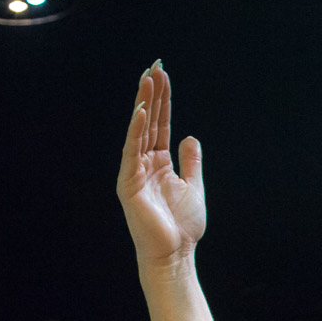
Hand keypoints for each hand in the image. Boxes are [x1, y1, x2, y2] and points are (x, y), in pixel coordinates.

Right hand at [118, 61, 206, 267]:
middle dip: (151, 94)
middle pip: (148, 121)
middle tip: (155, 66)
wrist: (174, 254)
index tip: (163, 75)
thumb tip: (190, 137)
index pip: (160, 124)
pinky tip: (140, 112)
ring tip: (147, 79)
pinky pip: (132, 152)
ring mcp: (134, 171)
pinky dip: (135, 131)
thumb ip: (190, 162)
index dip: (162, 100)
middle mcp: (143, 162)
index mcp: (159, 163)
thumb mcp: (193, 187)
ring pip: (139, 131)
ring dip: (143, 104)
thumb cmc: (182, 227)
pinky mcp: (128, 183)